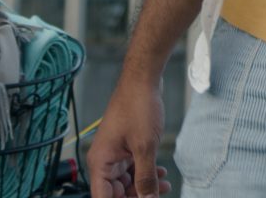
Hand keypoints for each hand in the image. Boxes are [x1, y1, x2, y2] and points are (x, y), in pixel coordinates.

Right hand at [87, 74, 171, 197]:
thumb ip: (146, 178)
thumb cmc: (138, 106)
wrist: (143, 79)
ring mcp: (115, 153)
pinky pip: (133, 168)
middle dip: (136, 196)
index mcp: (100, 162)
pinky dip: (146, 173)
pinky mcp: (126, 147)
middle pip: (116, 193)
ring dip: (144, 186)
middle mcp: (104, 160)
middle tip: (157, 195)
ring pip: (126, 182)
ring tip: (164, 186)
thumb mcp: (145, 148)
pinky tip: (161, 173)